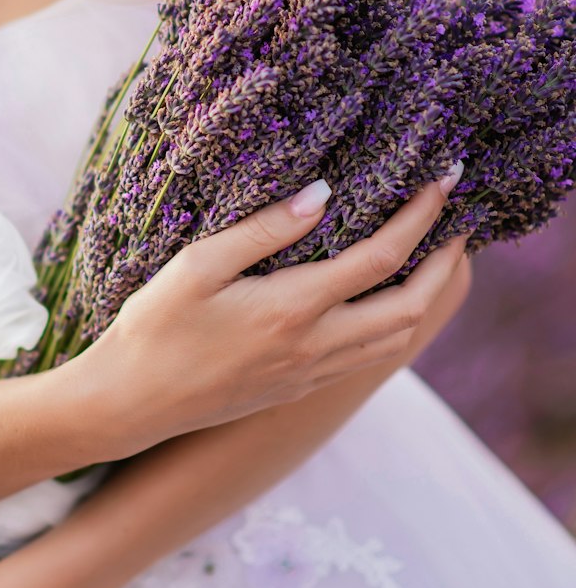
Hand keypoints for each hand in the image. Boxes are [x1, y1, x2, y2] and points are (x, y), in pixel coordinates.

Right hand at [85, 171, 468, 445]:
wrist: (129, 405)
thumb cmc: (152, 328)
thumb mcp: (197, 265)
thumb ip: (263, 230)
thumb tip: (322, 193)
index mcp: (291, 309)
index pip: (381, 257)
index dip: (422, 217)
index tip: (444, 181)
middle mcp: (312, 347)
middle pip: (410, 308)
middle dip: (446, 265)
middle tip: (458, 225)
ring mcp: (307, 374)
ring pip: (395, 340)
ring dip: (425, 298)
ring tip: (432, 260)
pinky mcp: (295, 389)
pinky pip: (366, 358)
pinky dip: (393, 325)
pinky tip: (381, 301)